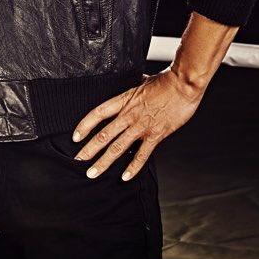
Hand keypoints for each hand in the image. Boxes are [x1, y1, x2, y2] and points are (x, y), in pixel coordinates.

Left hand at [71, 67, 205, 179]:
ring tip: (92, 173)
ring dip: (103, 162)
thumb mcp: (143, 81)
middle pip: (104, 134)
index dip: (85, 125)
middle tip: (77, 160)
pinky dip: (133, 167)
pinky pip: (142, 155)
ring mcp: (142, 126)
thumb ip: (134, 87)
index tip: (75, 136)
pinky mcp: (156, 135)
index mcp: (124, 100)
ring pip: (118, 147)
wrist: (184, 84)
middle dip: (89, 149)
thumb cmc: (166, 81)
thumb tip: (132, 82)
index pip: (98, 113)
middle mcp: (129, 115)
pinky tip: (124, 177)